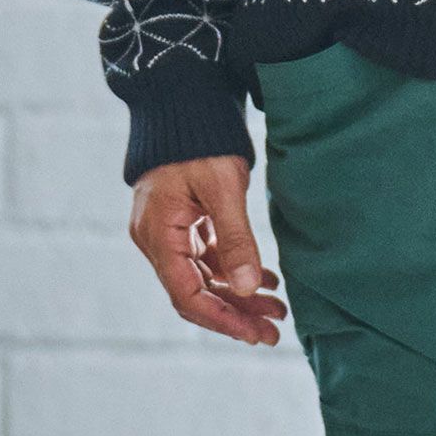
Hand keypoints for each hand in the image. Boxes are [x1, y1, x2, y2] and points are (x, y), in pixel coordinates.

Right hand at [129, 155, 286, 345]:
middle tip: (274, 332)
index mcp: (158, 234)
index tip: (255, 333)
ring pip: (206, 281)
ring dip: (241, 297)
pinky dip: (237, 273)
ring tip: (278, 310)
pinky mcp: (184, 226)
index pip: (187, 294)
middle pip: (196, 294)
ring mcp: (169, 234)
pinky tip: (267, 283)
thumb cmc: (200, 138)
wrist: (185, 101)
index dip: (222, 319)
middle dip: (236, 315)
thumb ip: (236, 240)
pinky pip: (210, 262)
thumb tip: (250, 290)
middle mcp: (157, 240)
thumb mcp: (223, 188)